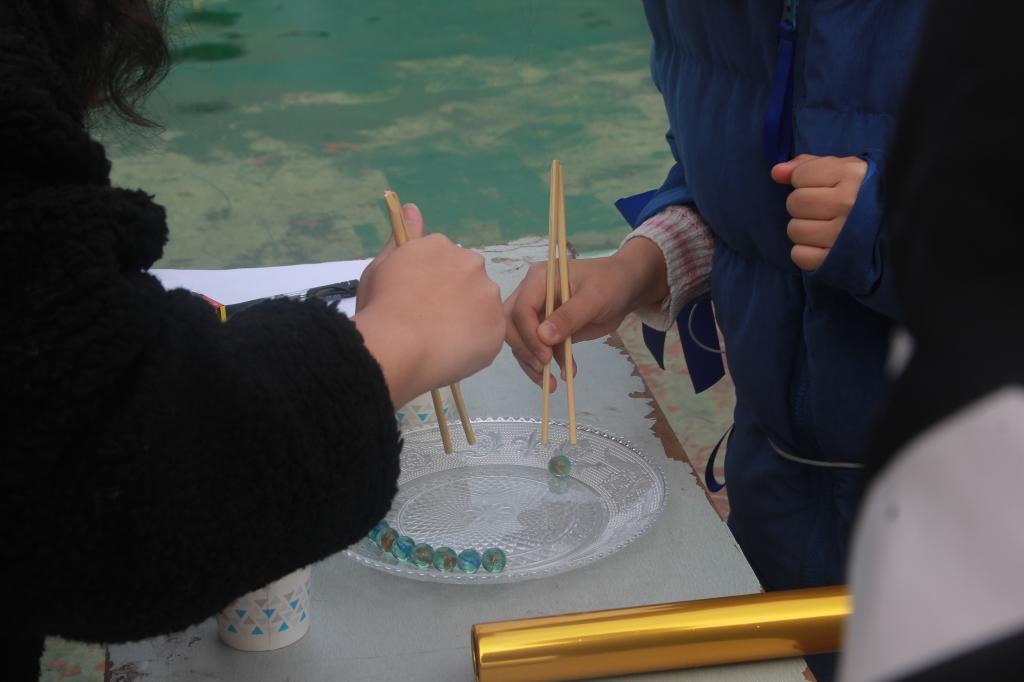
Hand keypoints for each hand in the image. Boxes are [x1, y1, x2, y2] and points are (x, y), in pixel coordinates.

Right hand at [355, 205, 504, 405]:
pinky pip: (489, 334)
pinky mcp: (497, 325)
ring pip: (482, 306)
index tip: (419, 300)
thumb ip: (403, 237)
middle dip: (455, 298)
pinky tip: (453, 352)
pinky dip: (476, 344)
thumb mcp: (382, 266)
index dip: (432, 283)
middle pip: (467, 281)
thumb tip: (412, 207)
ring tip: (442, 341)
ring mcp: (488, 293)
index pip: (444, 261)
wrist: (397, 346)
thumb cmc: (380, 307)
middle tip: (431, 322)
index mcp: (440, 247)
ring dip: (469, 320)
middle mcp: (470, 262)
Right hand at [504, 236, 666, 391]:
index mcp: (538, 279)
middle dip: (526, 350)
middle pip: (512, 326)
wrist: (623, 289)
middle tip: (545, 369)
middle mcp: (531, 295)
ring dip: (532, 364)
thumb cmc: (609, 284)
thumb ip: (569, 317)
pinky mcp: (545, 330)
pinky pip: (536, 350)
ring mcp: (536, 313)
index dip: (529, 335)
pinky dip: (545, 366)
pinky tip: (561, 376)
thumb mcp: (593, 299)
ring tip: (550, 383)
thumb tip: (543, 337)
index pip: (520, 309)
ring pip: (521, 342)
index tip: (546, 356)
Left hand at [771, 154, 867, 269]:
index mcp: (852, 175)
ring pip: (794, 229)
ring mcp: (842, 234)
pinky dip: (805, 251)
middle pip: (795, 202)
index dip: (806, 180)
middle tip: (824, 208)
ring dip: (804, 228)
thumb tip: (776, 171)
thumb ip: (807, 165)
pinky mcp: (836, 260)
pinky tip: (823, 244)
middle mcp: (847, 203)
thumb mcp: (845, 169)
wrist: (903, 226)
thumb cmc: (867, 194)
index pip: (800, 175)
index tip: (824, 186)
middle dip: (804, 204)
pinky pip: (799, 255)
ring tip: (825, 226)